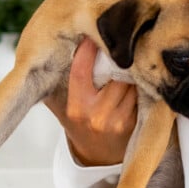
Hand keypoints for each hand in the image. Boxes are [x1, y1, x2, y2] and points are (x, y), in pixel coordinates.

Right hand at [43, 38, 136, 166]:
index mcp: (76, 108)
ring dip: (130, 68)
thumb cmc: (78, 123)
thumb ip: (54, 82)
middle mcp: (97, 115)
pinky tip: (137, 75)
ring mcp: (118, 120)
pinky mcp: (134, 122)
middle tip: (117, 37)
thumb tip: (48, 50)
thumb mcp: (60, 105)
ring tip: (129, 56)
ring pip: (130, 82)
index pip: (81, 72)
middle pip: (113, 74)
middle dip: (115, 56)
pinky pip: (139, 93)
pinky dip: (138, 82)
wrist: (98, 155)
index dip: (87, 50)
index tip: (90, 32)